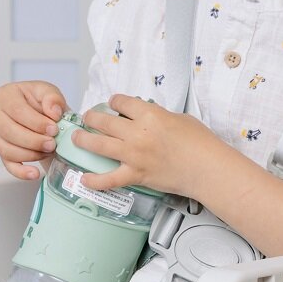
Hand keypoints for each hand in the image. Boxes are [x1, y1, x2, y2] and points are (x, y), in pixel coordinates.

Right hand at [0, 80, 65, 179]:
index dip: (36, 122)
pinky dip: (21, 172)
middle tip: (52, 144)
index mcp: (5, 95)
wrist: (38, 113)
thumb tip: (53, 112)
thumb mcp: (48, 92)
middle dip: (33, 141)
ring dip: (30, 154)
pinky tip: (34, 173)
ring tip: (48, 152)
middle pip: (9, 131)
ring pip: (6, 149)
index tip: (53, 129)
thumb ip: (53, 98)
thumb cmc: (39, 101)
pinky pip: (7, 164)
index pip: (17, 110)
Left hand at [71, 94, 223, 198]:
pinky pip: (109, 179)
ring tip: (76, 138)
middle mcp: (137, 133)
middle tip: (87, 119)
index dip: (114, 101)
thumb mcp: (179, 118)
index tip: (112, 103)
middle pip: (104, 121)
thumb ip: (159, 116)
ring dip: (83, 140)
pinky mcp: (136, 175)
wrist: (207, 168)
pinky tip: (84, 178)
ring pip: (99, 145)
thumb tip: (146, 117)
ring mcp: (134, 155)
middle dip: (91, 118)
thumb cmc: (200, 143)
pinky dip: (95, 180)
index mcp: (150, 115)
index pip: (122, 102)